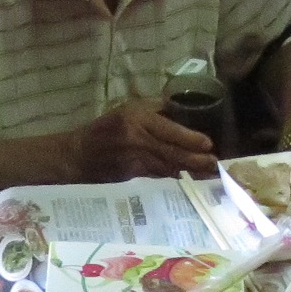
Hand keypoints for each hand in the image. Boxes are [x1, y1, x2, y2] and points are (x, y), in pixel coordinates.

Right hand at [72, 98, 217, 180]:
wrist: (77, 156)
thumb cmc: (103, 130)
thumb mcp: (125, 110)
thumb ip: (153, 110)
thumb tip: (179, 108)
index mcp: (136, 118)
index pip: (169, 129)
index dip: (190, 138)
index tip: (208, 144)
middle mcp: (135, 138)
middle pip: (172, 151)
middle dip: (196, 159)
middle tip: (214, 164)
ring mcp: (132, 160)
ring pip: (167, 167)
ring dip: (189, 172)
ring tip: (208, 175)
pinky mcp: (129, 178)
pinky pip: (157, 179)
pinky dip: (173, 180)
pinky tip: (188, 183)